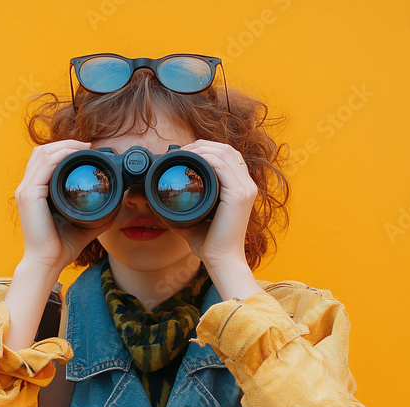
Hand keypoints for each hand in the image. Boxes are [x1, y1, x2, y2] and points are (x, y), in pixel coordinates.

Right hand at [15, 140, 113, 272]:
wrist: (48, 262)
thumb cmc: (61, 246)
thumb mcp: (82, 223)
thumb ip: (95, 212)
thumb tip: (115, 205)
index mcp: (35, 192)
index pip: (45, 160)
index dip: (64, 149)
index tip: (87, 150)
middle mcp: (27, 188)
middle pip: (41, 152)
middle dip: (64, 143)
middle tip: (87, 145)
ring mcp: (26, 190)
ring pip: (42, 154)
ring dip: (63, 145)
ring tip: (83, 146)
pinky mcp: (29, 195)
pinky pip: (44, 166)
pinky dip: (59, 155)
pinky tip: (74, 154)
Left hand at [171, 140, 258, 269]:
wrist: (220, 260)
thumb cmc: (210, 242)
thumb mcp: (196, 216)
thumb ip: (186, 205)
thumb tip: (162, 199)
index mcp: (240, 188)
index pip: (228, 157)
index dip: (207, 149)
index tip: (185, 153)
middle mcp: (247, 185)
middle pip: (228, 149)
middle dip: (203, 144)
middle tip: (182, 150)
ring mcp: (246, 189)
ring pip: (226, 153)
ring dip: (203, 148)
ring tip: (184, 152)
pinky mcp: (240, 194)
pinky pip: (223, 166)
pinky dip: (206, 158)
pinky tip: (192, 160)